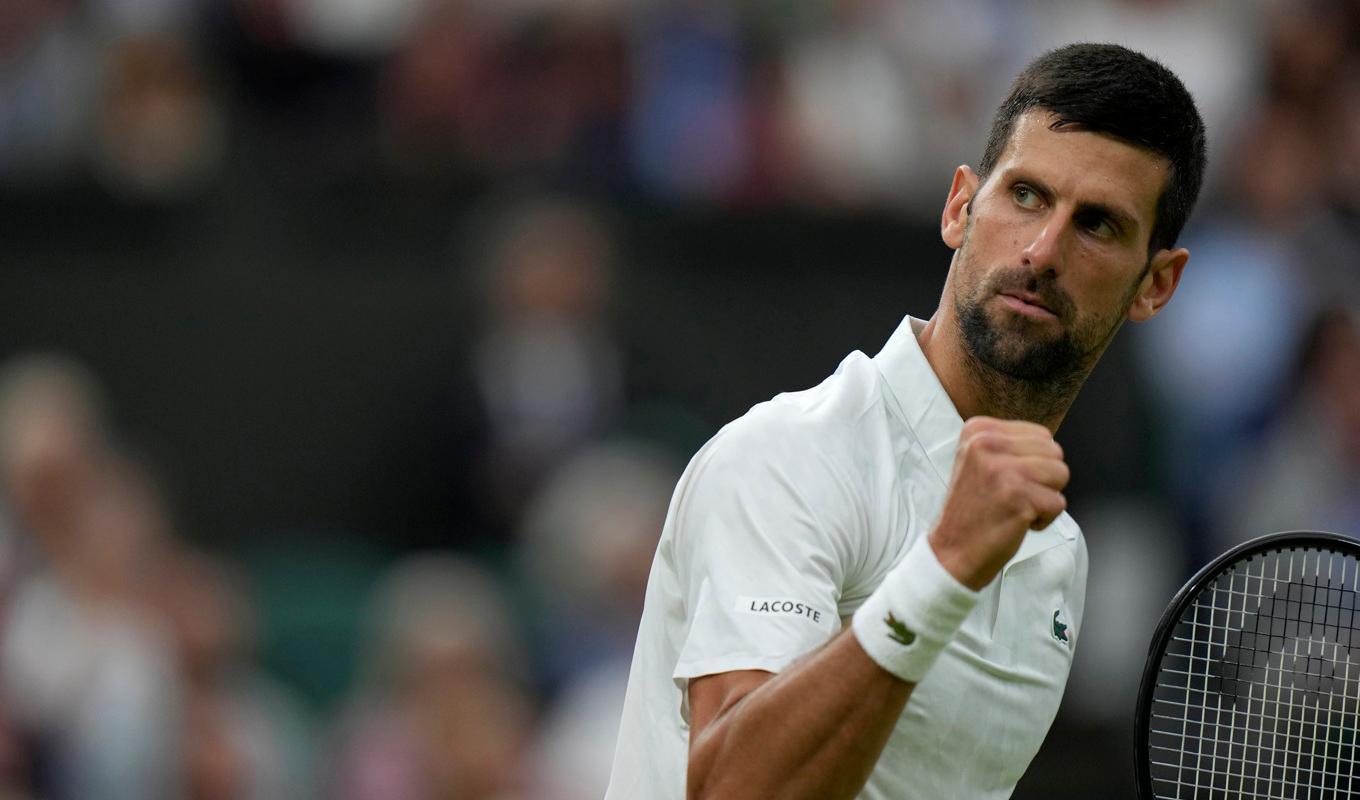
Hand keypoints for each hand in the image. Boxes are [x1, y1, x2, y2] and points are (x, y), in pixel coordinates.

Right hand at [928, 417, 1068, 589]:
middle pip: (1054, 452)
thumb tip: (1051, 445)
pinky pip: (1058, 502)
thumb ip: (1009, 446)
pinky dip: (1044, 519)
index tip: (1003, 482)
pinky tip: (1017, 522)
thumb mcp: (979, 461)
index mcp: (978, 430)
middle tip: (1011, 496)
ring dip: (1044, 498)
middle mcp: (987, 443)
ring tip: (1015, 507)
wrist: (951, 552)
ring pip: (1061, 474)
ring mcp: (1002, 469)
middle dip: (1043, 479)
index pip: (1041, 435)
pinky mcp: (1017, 495)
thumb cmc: (972, 511)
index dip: (1033, 464)